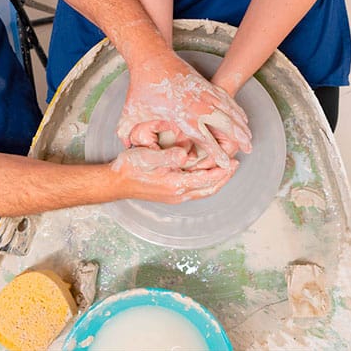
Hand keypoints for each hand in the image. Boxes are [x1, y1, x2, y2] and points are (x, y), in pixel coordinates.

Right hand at [111, 146, 238, 203]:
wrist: (116, 182)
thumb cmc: (130, 167)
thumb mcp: (148, 157)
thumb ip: (168, 156)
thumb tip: (185, 155)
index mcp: (176, 184)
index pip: (207, 179)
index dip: (222, 171)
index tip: (233, 162)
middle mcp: (178, 194)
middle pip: (208, 188)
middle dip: (223, 177)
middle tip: (234, 166)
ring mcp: (174, 196)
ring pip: (202, 190)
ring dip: (215, 181)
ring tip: (224, 169)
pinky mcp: (170, 194)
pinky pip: (194, 189)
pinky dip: (204, 182)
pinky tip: (205, 173)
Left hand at [118, 54, 251, 167]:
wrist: (152, 57)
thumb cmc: (142, 86)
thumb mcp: (131, 111)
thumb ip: (126, 130)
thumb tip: (125, 146)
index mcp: (182, 115)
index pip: (204, 139)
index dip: (216, 153)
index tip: (225, 164)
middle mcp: (197, 105)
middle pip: (225, 125)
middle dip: (238, 139)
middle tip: (249, 150)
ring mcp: (204, 93)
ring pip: (229, 112)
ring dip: (241, 125)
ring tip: (250, 137)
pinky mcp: (206, 85)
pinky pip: (226, 100)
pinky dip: (236, 110)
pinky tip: (242, 117)